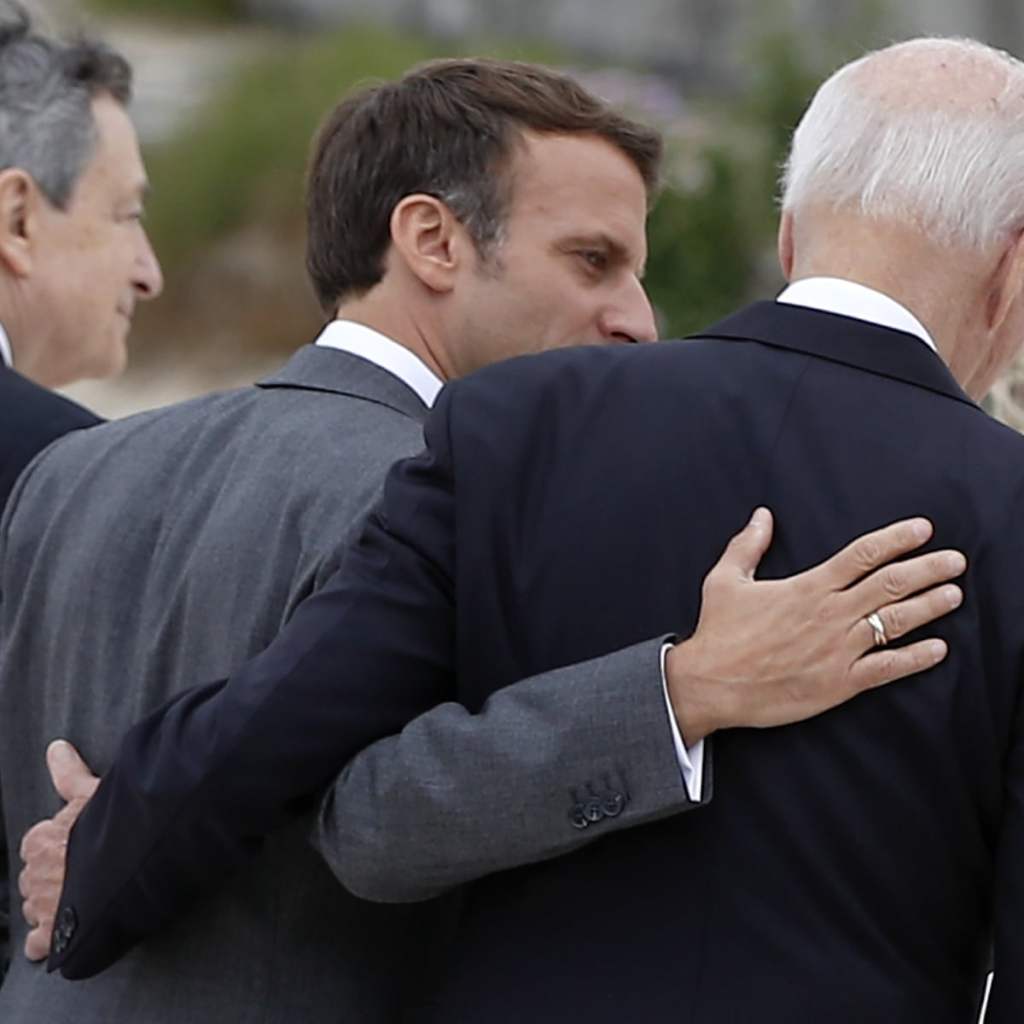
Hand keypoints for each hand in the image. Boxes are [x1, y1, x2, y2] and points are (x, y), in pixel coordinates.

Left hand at [19, 740, 99, 960]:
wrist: (129, 867)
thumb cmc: (115, 826)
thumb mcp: (94, 794)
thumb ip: (70, 774)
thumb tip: (55, 746)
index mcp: (40, 839)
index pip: (37, 842)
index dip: (58, 844)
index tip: (77, 845)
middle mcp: (34, 874)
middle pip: (34, 876)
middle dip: (52, 875)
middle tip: (83, 871)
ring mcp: (42, 906)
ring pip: (34, 907)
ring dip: (50, 905)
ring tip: (79, 899)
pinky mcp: (52, 936)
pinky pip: (37, 944)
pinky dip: (45, 941)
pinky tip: (60, 935)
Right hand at [667, 509, 964, 743]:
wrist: (712, 683)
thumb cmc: (718, 632)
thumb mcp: (725, 579)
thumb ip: (748, 545)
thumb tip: (762, 516)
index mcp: (807, 587)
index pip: (862, 555)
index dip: (896, 540)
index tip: (922, 530)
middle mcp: (829, 614)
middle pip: (890, 584)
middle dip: (928, 569)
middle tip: (955, 561)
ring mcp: (838, 649)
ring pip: (895, 622)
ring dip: (930, 606)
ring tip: (953, 595)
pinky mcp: (840, 682)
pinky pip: (887, 667)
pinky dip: (915, 658)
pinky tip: (938, 649)